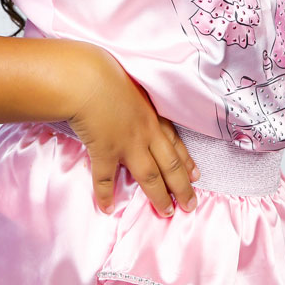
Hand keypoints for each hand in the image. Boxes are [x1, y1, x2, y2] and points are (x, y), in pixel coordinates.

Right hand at [65, 43, 199, 218]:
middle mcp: (145, 132)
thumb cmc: (106, 71)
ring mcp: (127, 144)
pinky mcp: (105, 152)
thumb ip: (131, 97)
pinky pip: (106, 179)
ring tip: (167, 213)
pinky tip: (107, 208)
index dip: (186, 160)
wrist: (88, 79)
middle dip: (182, 186)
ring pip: (149, 176)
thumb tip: (126, 102)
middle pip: (170, 164)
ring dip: (159, 196)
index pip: (174, 142)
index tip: (196, 175)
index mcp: (151, 114)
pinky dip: (105, 195)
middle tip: (191, 205)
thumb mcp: (128, 82)